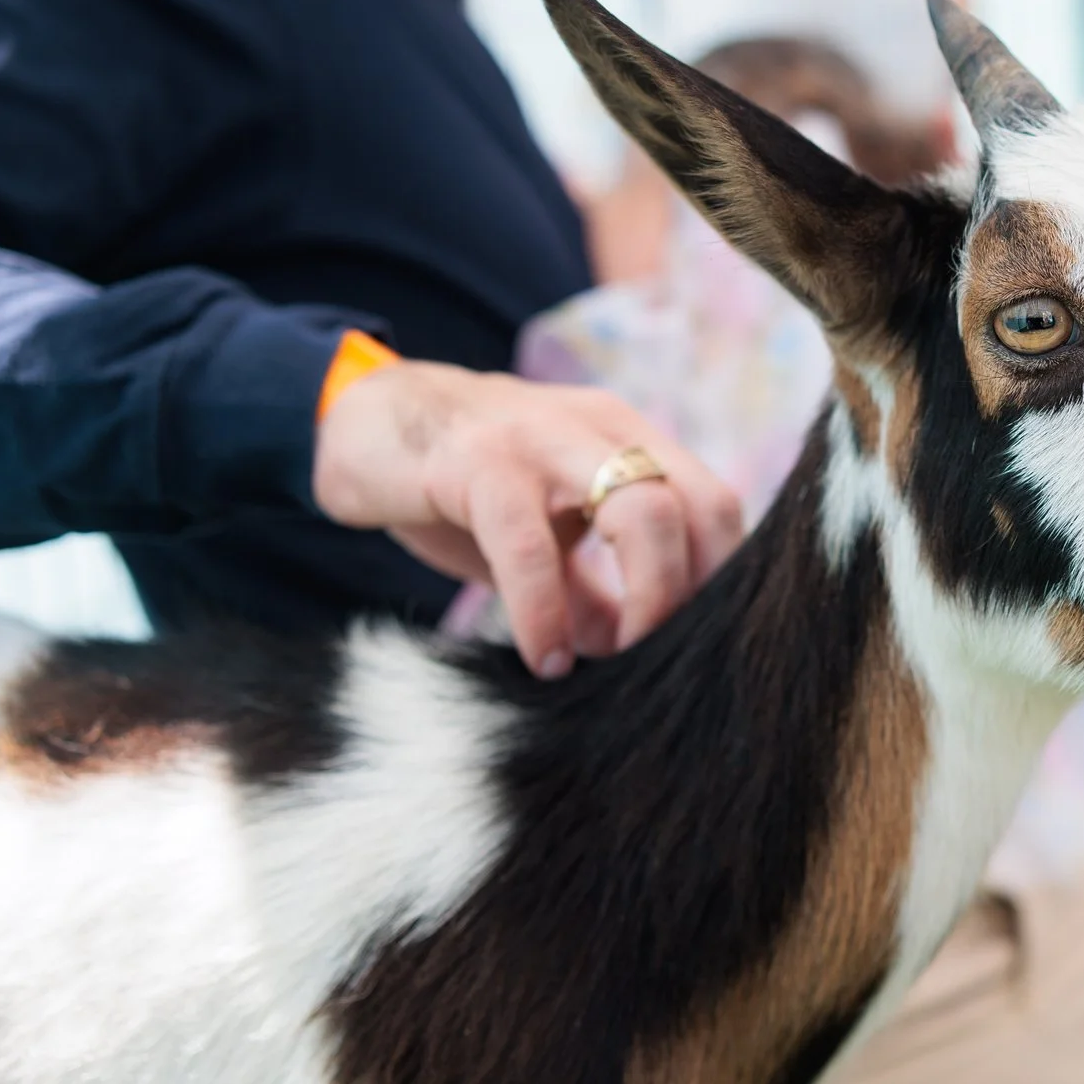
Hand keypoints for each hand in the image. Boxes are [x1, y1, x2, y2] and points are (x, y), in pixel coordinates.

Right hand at [313, 361, 746, 678]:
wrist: (363, 422)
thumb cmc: (464, 485)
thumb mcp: (544, 535)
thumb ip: (590, 585)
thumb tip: (626, 649)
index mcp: (627, 439)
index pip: (714, 502)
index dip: (720, 577)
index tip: (697, 642)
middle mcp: (599, 429)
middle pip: (693, 505)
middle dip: (690, 593)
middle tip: (661, 658)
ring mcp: (543, 438)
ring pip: (639, 509)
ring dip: (646, 600)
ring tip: (617, 661)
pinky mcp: (477, 463)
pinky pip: (529, 545)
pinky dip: (545, 612)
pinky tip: (545, 656)